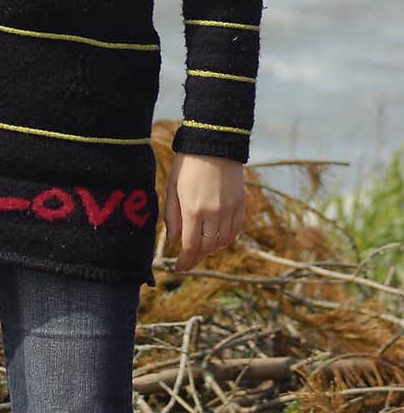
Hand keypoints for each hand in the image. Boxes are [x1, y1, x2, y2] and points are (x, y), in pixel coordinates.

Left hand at [163, 152, 245, 272]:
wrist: (214, 143)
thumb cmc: (188, 163)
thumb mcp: (173, 187)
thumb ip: (172, 216)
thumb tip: (174, 242)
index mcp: (193, 210)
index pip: (190, 246)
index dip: (185, 261)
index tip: (179, 268)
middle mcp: (213, 214)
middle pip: (207, 248)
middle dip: (196, 257)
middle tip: (188, 261)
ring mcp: (229, 210)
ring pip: (222, 242)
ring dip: (211, 249)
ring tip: (201, 247)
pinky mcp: (240, 205)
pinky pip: (235, 231)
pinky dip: (226, 239)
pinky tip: (217, 238)